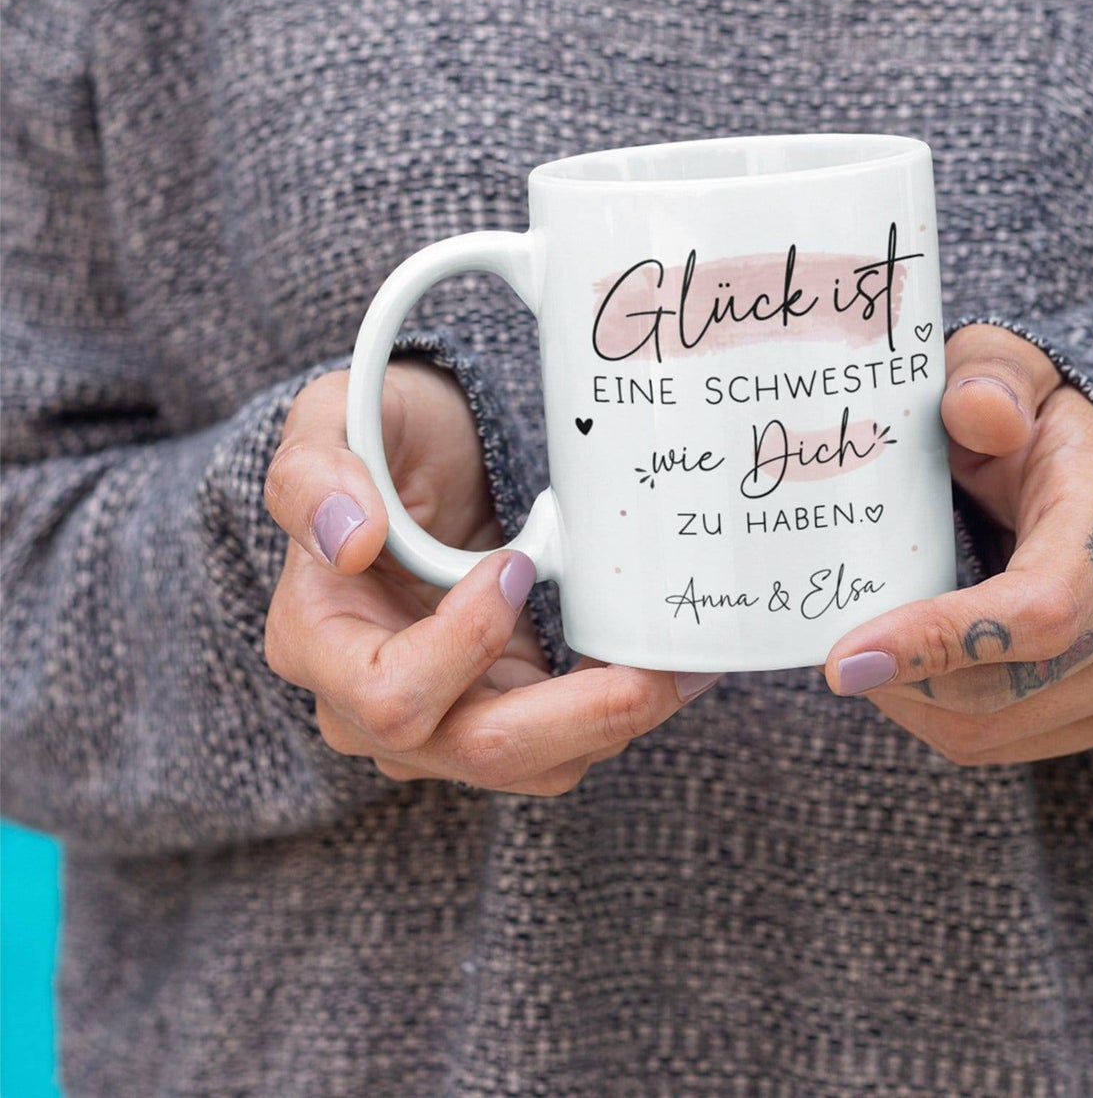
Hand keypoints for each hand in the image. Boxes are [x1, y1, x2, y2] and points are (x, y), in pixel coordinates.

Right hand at [263, 359, 715, 795]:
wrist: (429, 459)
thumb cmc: (384, 439)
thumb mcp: (335, 420)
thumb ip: (316, 471)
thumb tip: (349, 538)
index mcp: (316, 641)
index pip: (388, 695)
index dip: (464, 645)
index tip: (516, 565)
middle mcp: (369, 704)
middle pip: (478, 750)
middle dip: (581, 716)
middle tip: (656, 667)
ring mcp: (443, 717)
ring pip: (537, 765)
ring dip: (618, 719)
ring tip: (682, 661)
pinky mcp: (504, 709)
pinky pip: (567, 740)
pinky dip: (621, 709)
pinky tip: (668, 661)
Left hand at [821, 325, 1092, 763]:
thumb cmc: (1041, 420)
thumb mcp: (1011, 369)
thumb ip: (989, 377)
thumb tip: (976, 411)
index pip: (1037, 608)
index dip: (938, 641)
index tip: (843, 658)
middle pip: (1006, 685)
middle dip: (902, 678)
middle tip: (832, 651)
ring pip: (995, 729)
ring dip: (912, 703)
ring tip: (870, 652)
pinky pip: (1006, 745)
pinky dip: (941, 718)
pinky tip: (914, 670)